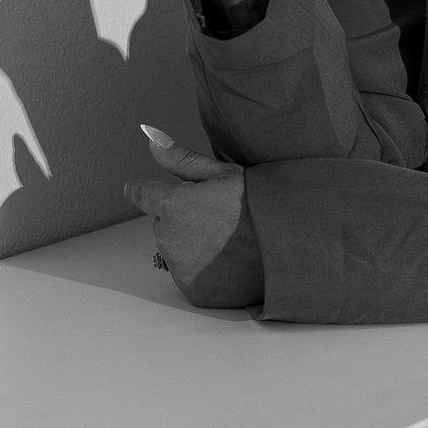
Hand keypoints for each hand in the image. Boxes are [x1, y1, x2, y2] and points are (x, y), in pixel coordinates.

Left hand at [128, 127, 264, 307]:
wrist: (287, 247)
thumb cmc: (259, 205)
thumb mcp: (224, 173)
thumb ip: (181, 159)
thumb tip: (151, 138)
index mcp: (172, 204)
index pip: (140, 193)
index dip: (146, 190)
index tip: (147, 191)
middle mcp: (168, 238)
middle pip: (162, 223)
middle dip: (180, 218)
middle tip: (217, 216)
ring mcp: (179, 267)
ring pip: (174, 250)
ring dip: (191, 245)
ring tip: (227, 239)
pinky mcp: (192, 290)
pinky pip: (189, 275)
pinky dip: (203, 270)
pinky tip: (228, 260)